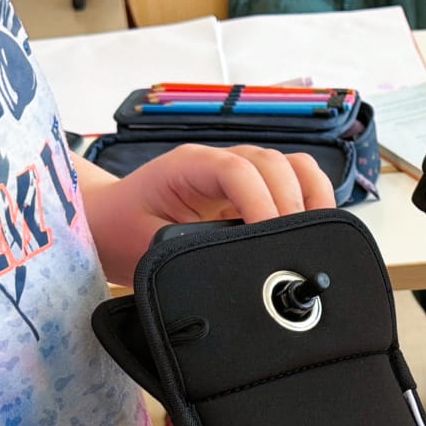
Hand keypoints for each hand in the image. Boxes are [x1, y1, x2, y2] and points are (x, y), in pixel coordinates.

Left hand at [82, 145, 336, 288]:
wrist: (111, 224)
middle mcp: (219, 162)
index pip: (239, 171)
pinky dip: (311, 200)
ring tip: (314, 237)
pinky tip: (313, 229)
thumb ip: (190, 251)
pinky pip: (295, 182)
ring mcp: (240, 171)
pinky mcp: (254, 189)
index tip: (269, 241)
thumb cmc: (124, 233)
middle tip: (296, 249)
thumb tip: (234, 263)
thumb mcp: (148, 250)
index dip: (261, 204)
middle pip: (274, 164)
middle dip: (292, 205)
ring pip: (292, 167)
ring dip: (311, 198)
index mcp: (188, 167)